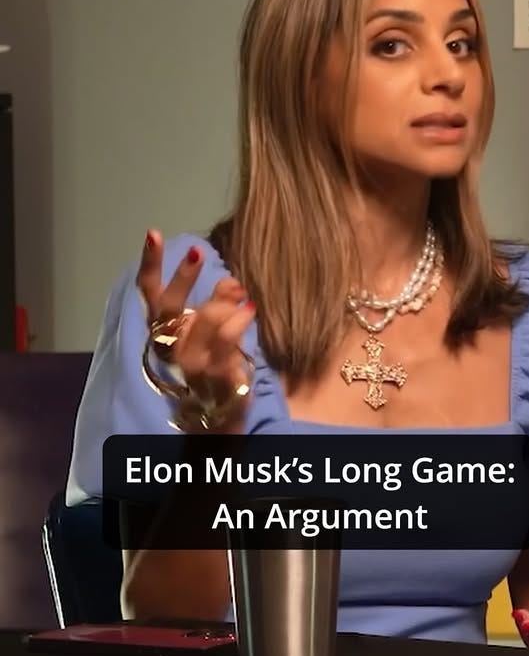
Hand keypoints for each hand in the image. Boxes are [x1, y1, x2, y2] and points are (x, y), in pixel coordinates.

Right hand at [137, 230, 255, 431]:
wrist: (222, 421)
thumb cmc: (217, 368)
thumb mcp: (214, 332)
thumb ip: (219, 304)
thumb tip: (231, 280)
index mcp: (167, 334)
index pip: (151, 295)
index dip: (150, 265)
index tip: (153, 234)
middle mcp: (173, 349)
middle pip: (169, 307)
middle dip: (182, 276)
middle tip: (198, 251)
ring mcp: (193, 366)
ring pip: (202, 321)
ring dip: (221, 300)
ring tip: (240, 292)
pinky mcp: (217, 379)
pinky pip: (226, 342)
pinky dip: (238, 320)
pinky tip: (250, 308)